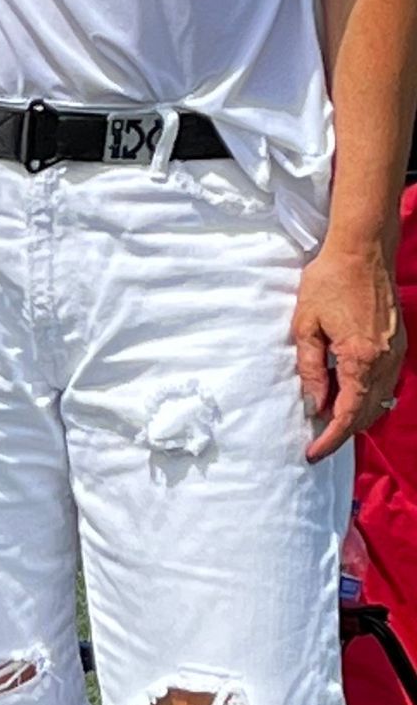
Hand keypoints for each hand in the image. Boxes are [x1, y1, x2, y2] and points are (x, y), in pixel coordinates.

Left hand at [294, 240, 405, 460]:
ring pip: (379, 400)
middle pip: (367, 413)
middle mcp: (385, 360)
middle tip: (317, 442)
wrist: (362, 251)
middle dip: (343, 432)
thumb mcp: (306, 326)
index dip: (330, 438)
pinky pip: (386, 382)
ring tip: (328, 422)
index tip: (313, 453)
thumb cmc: (329, 282)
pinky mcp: (398, 344)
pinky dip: (367, 396)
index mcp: (361, 358)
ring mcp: (396, 352)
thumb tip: (314, 405)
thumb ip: (311, 370)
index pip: (347, 413)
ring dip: (356, 416)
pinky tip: (347, 395)